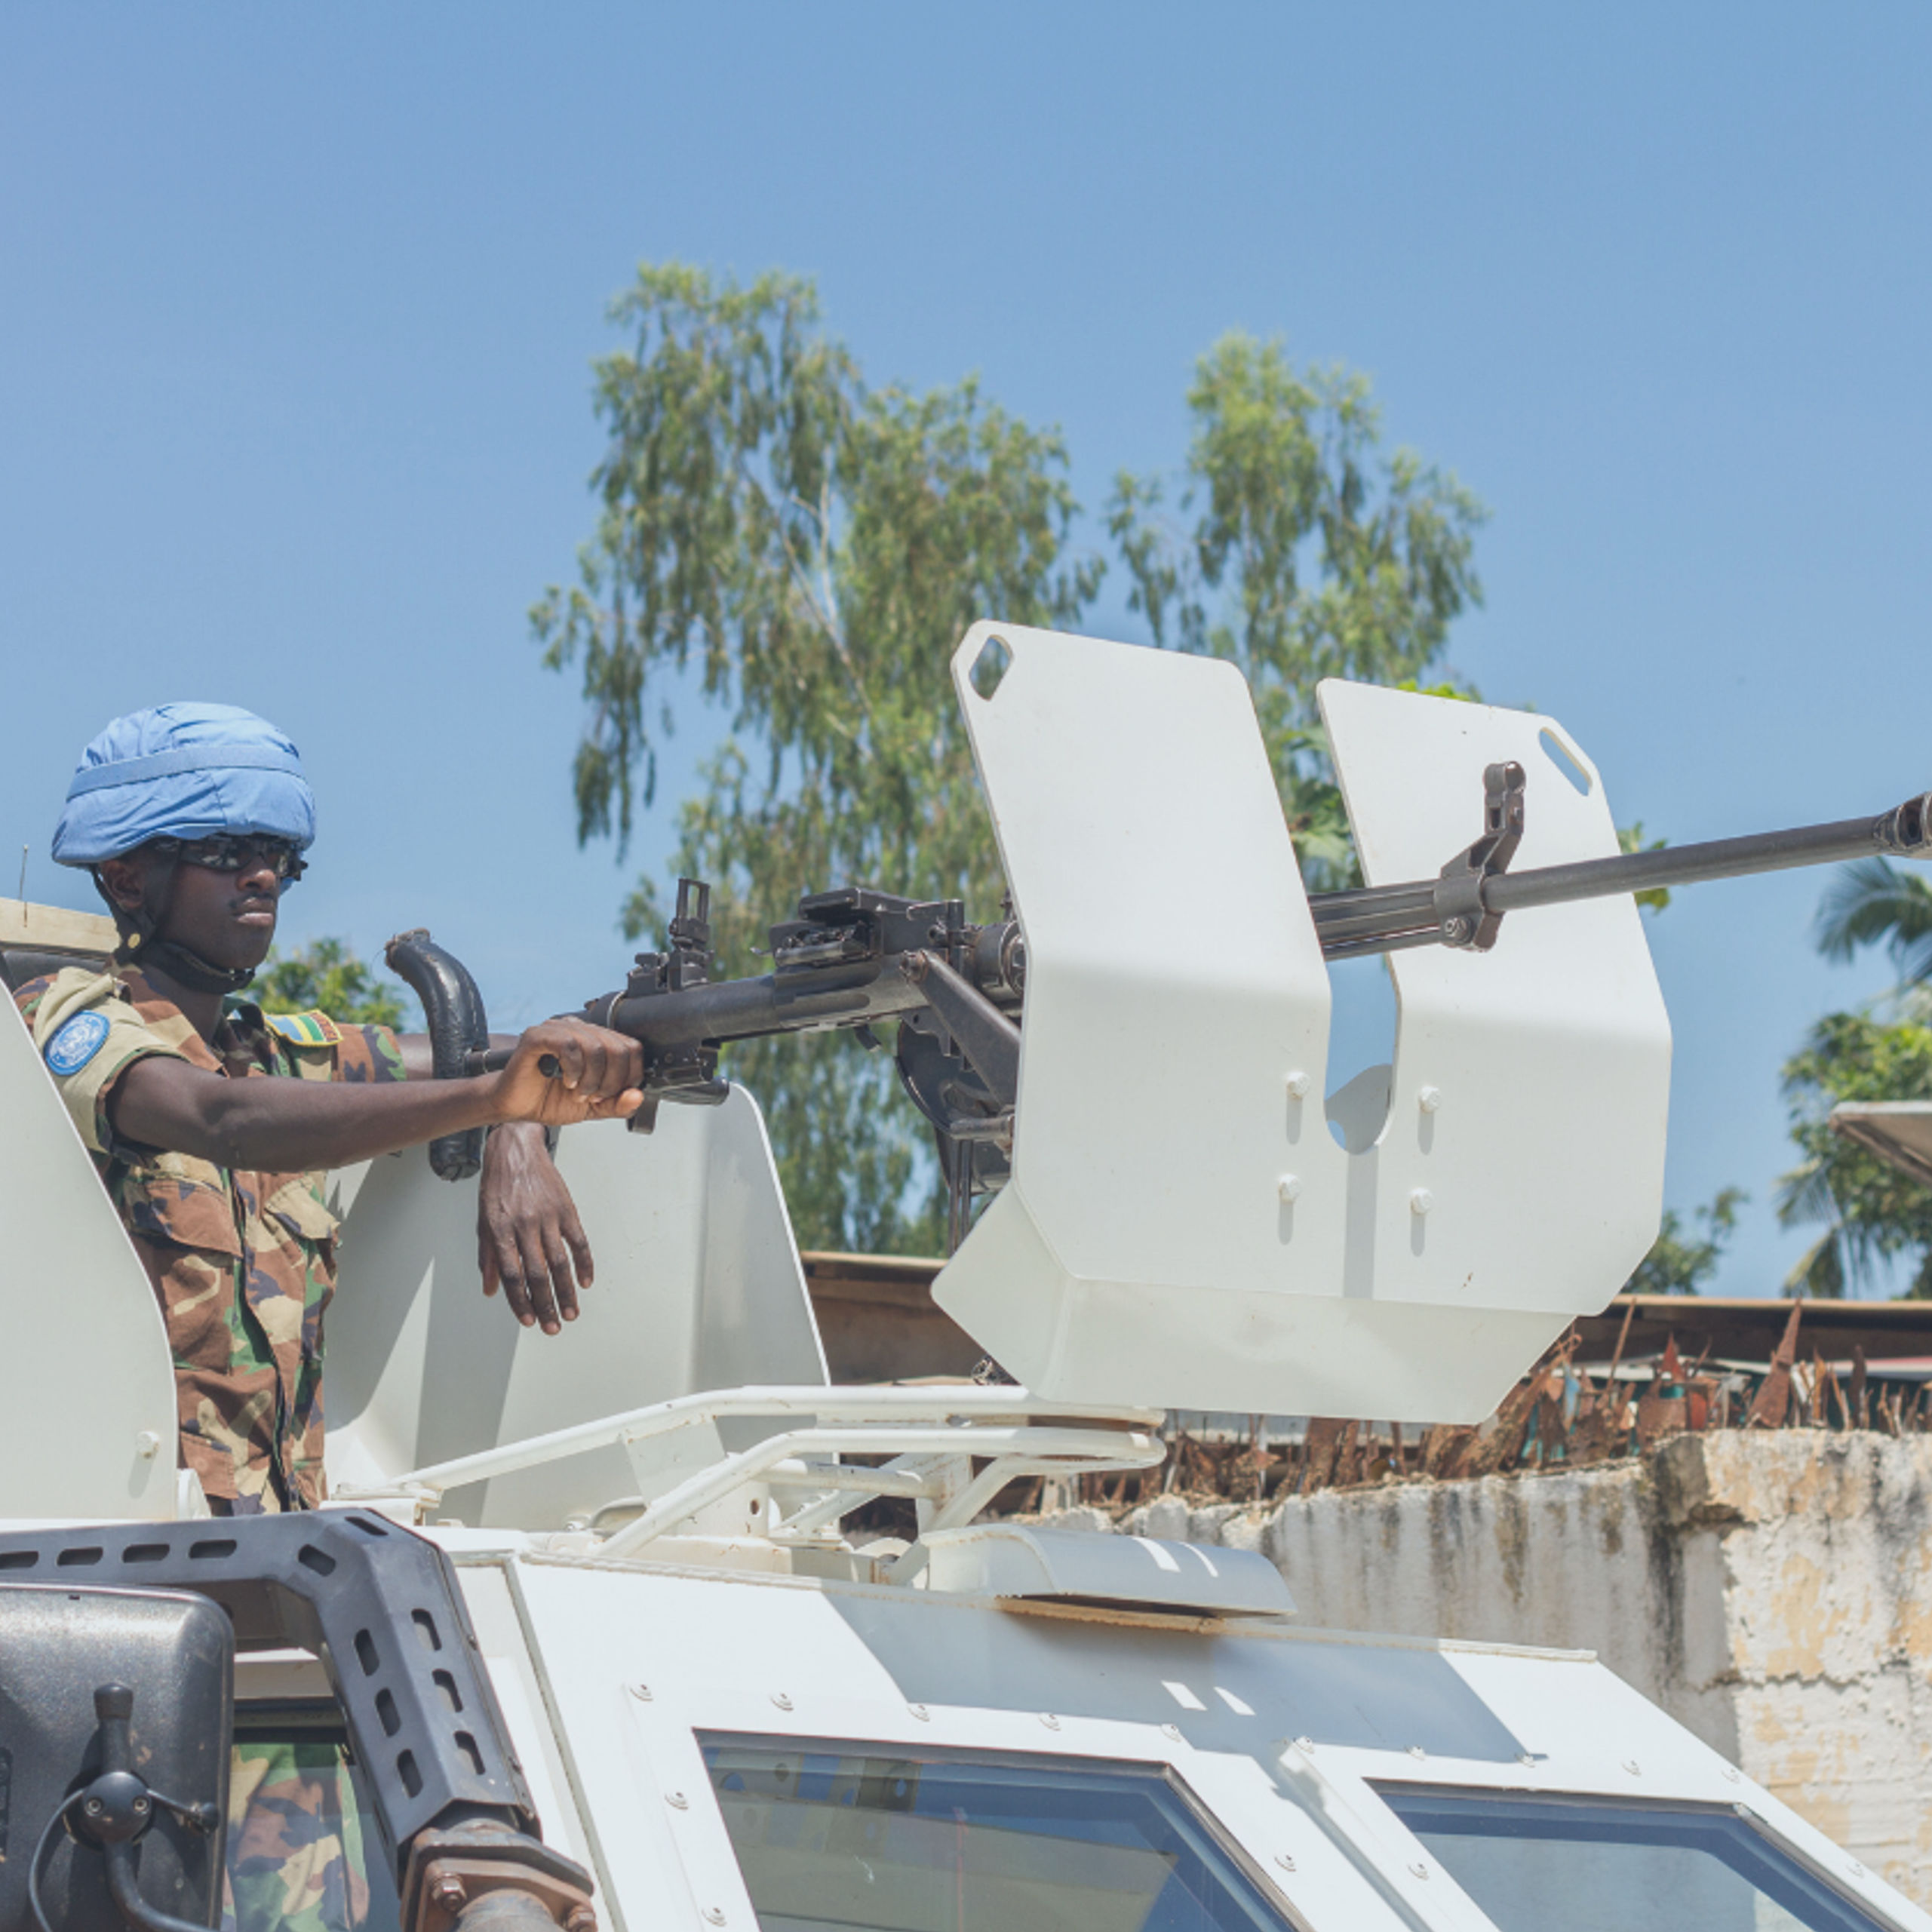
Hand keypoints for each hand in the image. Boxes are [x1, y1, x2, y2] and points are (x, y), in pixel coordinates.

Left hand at [477, 1123, 592, 1334]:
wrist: (515, 1149)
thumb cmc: (497, 1185)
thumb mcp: (483, 1221)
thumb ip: (488, 1257)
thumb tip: (490, 1289)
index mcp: (501, 1231)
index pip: (512, 1275)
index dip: (520, 1301)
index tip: (528, 1320)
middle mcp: (524, 1226)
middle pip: (537, 1274)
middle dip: (546, 1304)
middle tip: (553, 1326)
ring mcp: (548, 1217)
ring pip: (559, 1262)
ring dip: (566, 1291)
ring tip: (571, 1312)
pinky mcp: (566, 1208)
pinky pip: (578, 1241)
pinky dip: (584, 1263)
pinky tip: (585, 1281)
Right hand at [489, 1018, 644, 1127]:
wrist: (515, 1106)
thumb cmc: (548, 1100)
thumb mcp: (592, 1108)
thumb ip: (617, 1104)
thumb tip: (637, 1095)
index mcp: (596, 1041)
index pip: (631, 1047)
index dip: (629, 1075)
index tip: (612, 1094)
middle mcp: (579, 1030)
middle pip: (618, 1048)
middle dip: (610, 1081)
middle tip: (593, 1096)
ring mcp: (558, 1029)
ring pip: (595, 1046)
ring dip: (591, 1078)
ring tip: (578, 1092)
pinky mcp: (537, 1036)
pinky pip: (567, 1044)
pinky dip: (573, 1068)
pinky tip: (566, 1081)